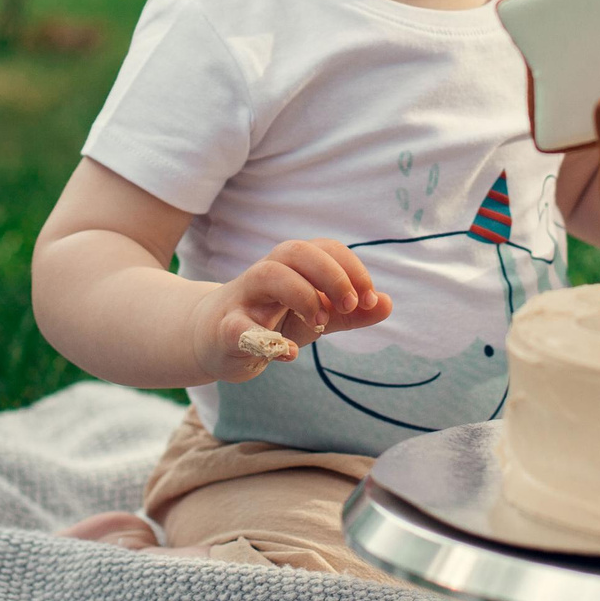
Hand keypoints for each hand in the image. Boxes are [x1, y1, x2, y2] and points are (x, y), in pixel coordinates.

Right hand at [195, 238, 393, 381]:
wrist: (212, 340)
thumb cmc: (270, 321)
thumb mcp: (314, 316)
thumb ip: (349, 313)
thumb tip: (387, 304)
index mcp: (291, 265)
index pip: (325, 247)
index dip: (352, 268)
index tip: (370, 299)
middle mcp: (266, 272)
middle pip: (295, 250)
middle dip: (331, 274)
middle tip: (349, 305)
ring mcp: (243, 299)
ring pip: (267, 273)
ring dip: (302, 294)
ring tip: (321, 322)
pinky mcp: (225, 330)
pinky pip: (241, 327)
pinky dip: (267, 339)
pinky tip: (290, 353)